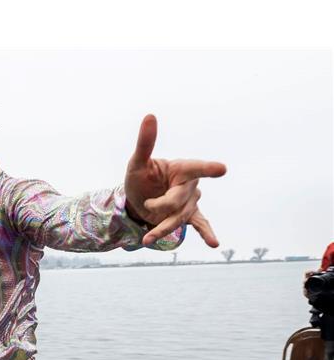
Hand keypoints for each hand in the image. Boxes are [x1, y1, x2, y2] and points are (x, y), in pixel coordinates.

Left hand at [124, 114, 226, 247]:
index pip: (196, 168)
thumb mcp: (137, 163)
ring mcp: (191, 201)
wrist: (137, 200)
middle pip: (179, 200)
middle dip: (160, 206)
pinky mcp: (188, 216)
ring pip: (180, 217)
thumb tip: (150, 115)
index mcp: (182, 169)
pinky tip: (214, 244)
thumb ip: (145, 143)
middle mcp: (191, 185)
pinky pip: (200, 224)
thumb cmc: (140, 178)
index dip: (208, 169)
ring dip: (163, 229)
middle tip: (146, 205)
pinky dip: (207, 233)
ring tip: (147, 239)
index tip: (221, 169)